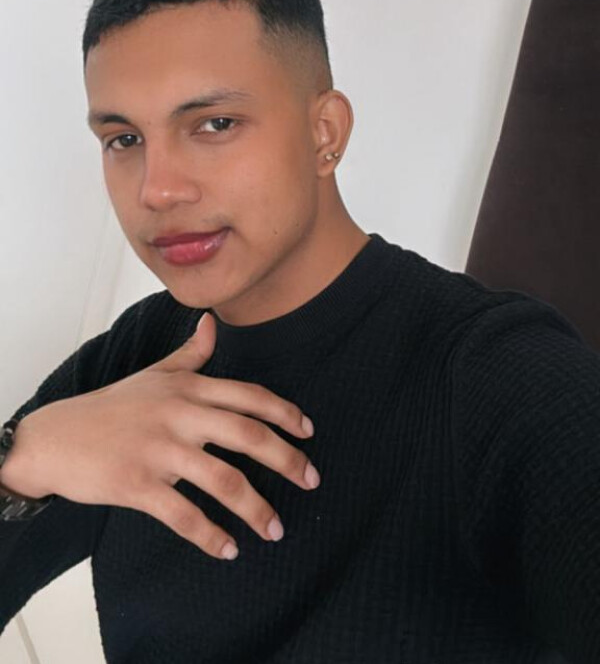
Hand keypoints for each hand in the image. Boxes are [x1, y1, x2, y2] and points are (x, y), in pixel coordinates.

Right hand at [0, 312, 318, 559]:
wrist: (55, 437)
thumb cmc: (111, 406)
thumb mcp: (153, 374)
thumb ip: (191, 354)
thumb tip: (213, 323)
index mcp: (187, 388)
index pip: (248, 395)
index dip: (284, 413)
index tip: (309, 432)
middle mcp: (178, 414)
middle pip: (247, 434)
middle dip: (286, 459)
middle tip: (312, 480)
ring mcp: (158, 449)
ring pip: (222, 479)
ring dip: (255, 508)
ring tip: (274, 529)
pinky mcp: (137, 484)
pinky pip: (184, 515)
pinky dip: (210, 536)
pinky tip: (229, 550)